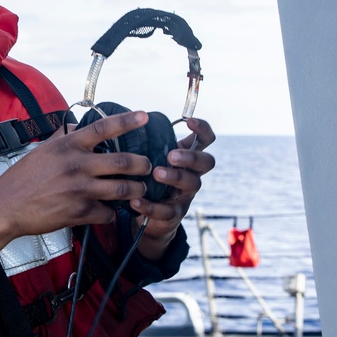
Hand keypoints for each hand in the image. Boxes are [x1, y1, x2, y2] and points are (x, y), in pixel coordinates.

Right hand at [0, 110, 154, 276]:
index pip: (104, 127)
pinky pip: (107, 213)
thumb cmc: (22, 178)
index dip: (127, 120)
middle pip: (124, 161)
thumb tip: (73, 126)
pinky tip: (110, 211)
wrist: (6, 206)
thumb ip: (61, 137)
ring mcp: (80, 189)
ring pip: (123, 189)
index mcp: (69, 146)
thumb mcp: (42, 150)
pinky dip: (111, 213)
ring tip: (139, 190)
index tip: (144, 116)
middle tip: (148, 166)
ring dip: (136, 190)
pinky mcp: (79, 212)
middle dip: (143, 165)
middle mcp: (77, 165)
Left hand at [128, 117, 215, 261]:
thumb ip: (148, 144)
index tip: (189, 121)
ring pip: (192, 184)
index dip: (203, 129)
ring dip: (175, 177)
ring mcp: (185, 195)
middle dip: (191, 157)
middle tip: (171, 156)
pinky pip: (166, 211)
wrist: (151, 217)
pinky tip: (136, 201)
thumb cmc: (151, 180)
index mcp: (188, 158)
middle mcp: (192, 175)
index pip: (206, 140)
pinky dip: (150, 206)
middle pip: (206, 162)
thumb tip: (129, 119)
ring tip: (157, 173)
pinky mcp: (173, 215)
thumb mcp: (152, 160)